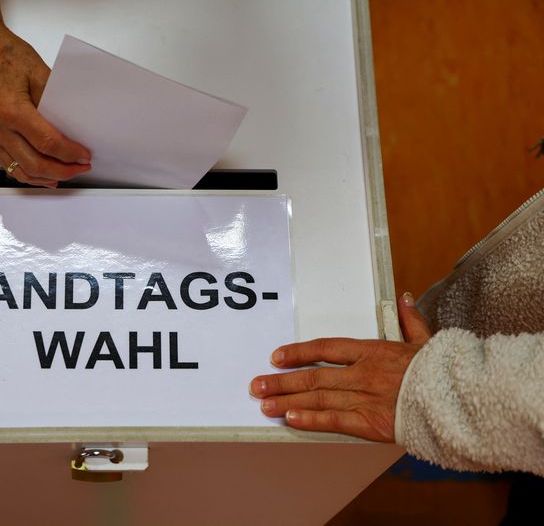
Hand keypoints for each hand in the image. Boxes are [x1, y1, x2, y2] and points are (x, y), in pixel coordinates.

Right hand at [0, 25, 91, 186]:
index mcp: (11, 110)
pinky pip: (10, 167)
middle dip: (63, 171)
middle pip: (35, 164)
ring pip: (22, 172)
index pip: (47, 143)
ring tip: (68, 173)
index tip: (85, 156)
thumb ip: (56, 101)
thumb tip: (75, 124)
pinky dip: (30, 175)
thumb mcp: (38, 71)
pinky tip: (46, 176)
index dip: (69, 153)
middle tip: (82, 167)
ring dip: (48, 177)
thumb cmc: (5, 56)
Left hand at [249, 292, 431, 441]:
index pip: (326, 348)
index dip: (298, 352)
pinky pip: (334, 420)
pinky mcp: (371, 422)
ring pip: (318, 398)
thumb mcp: (427, 341)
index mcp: (373, 351)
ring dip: (287, 400)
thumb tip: (404, 298)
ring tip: (264, 403)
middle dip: (281, 381)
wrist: (463, 399)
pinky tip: (289, 418)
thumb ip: (410, 321)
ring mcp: (365, 397)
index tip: (277, 357)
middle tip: (256, 385)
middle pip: (313, 376)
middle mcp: (362, 373)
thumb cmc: (444, 371)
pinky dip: (310, 419)